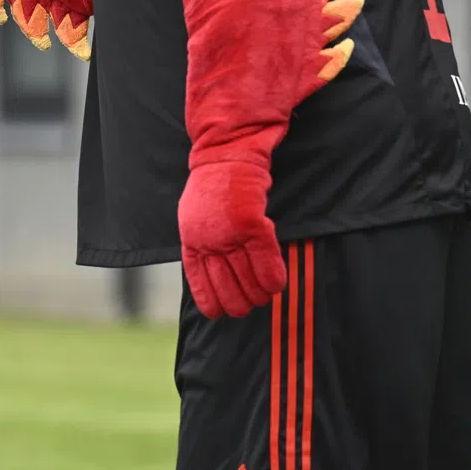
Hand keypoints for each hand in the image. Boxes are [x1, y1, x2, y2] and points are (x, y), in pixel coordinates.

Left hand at [179, 160, 285, 320]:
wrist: (228, 155)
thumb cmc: (213, 187)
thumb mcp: (193, 218)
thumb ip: (201, 246)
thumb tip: (213, 276)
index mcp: (191, 242)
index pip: (200, 285)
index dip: (214, 303)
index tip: (222, 314)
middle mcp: (207, 241)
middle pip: (227, 288)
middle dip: (242, 302)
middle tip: (253, 302)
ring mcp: (229, 233)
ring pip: (249, 280)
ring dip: (261, 293)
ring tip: (267, 295)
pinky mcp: (251, 224)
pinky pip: (266, 261)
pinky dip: (274, 276)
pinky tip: (279, 285)